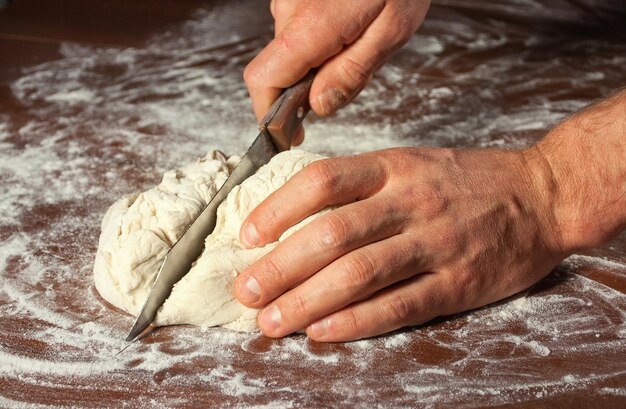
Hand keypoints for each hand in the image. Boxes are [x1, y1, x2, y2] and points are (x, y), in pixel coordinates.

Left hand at [233, 147, 568, 340]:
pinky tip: (321, 331)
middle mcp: (411, 202)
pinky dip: (354, 321)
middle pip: (331, 234)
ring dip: (307, 301)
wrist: (542, 195)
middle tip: (246, 291)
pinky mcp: (458, 283)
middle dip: (280, 267)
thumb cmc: (467, 180)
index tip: (247, 236)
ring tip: (271, 321)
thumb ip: (362, 184)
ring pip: (359, 274)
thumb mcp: (412, 163)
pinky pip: (398, 305)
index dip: (278, 209)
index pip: (322, 182)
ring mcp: (436, 244)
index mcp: (394, 167)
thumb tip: (298, 212)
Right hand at [244, 0, 430, 143]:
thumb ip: (352, 72)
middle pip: (276, 70)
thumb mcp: (392, 31)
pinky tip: (347, 29)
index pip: (263, 80)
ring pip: (288, 51)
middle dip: (303, 88)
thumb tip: (318, 107)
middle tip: (347, 78)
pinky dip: (316, 43)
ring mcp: (289, 0)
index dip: (269, 114)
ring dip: (314, 63)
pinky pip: (296, 31)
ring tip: (356, 43)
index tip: (288, 133)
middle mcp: (289, 10)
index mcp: (310, 25)